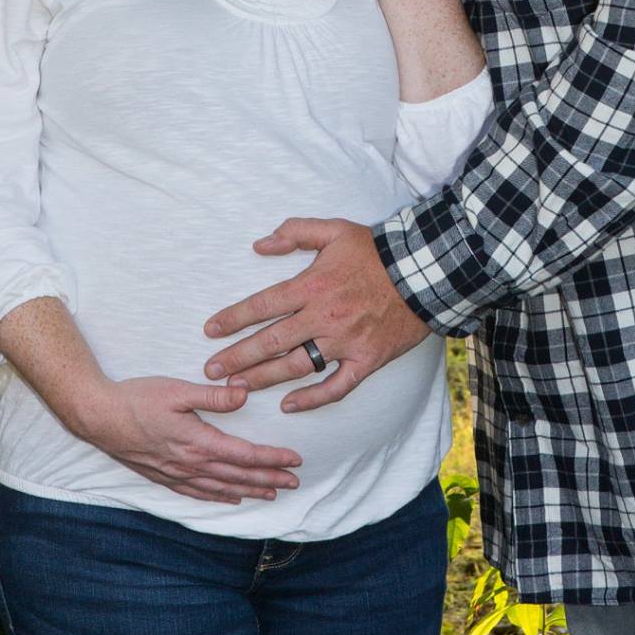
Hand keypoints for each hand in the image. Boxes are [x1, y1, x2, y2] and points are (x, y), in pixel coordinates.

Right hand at [78, 376, 302, 503]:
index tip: (295, 461)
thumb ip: (213, 396)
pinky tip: (229, 498)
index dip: (272, 459)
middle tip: (294, 482)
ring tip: (271, 493)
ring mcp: (176, 473)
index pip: (244, 455)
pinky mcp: (163, 476)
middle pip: (238, 476)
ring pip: (221, 488)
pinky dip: (218, 497)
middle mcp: (190, 464)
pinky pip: (197, 493)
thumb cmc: (137, 398)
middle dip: (269, 479)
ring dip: (249, 490)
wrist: (99, 417)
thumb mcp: (177, 390)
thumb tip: (244, 393)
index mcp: (198, 442)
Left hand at [203, 218, 430, 412]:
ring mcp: (344, 342)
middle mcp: (323, 317)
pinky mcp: (365, 361)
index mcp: (312, 285)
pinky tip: (288, 405)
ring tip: (237, 389)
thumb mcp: (334, 229)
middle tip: (211, 370)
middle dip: (237, 357)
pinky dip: (311, 399)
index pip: (263, 305)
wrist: (424, 273)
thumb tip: (259, 244)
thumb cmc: (376, 251)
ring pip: (295, 366)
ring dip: (262, 379)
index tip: (210, 331)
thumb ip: (295, 232)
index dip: (233, 319)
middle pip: (271, 341)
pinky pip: (335, 387)